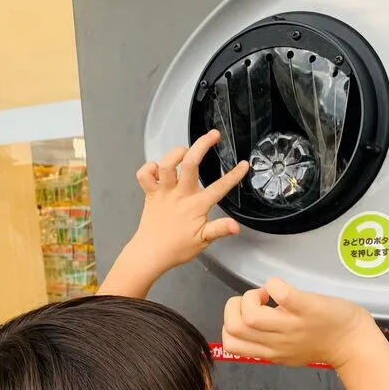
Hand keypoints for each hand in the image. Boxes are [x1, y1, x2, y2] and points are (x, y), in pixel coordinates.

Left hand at [134, 130, 248, 272]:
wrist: (150, 254)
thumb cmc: (176, 248)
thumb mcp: (203, 241)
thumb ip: (219, 229)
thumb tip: (235, 227)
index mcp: (196, 206)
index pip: (219, 188)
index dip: (234, 175)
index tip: (243, 165)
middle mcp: (179, 195)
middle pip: (191, 163)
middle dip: (203, 144)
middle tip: (214, 135)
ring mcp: (164, 193)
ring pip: (167, 164)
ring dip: (176, 152)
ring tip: (185, 150)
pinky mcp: (150, 193)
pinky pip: (144, 174)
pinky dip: (149, 167)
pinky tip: (158, 169)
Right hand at [222, 277, 373, 368]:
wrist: (353, 342)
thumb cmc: (321, 343)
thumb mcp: (286, 351)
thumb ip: (266, 341)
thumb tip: (249, 321)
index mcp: (269, 352)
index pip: (230, 343)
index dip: (230, 323)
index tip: (248, 314)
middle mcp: (276, 342)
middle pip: (234, 328)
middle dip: (235, 306)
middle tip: (256, 301)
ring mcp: (291, 326)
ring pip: (250, 316)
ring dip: (251, 296)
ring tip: (266, 294)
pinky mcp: (307, 309)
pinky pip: (281, 294)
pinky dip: (274, 284)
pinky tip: (282, 287)